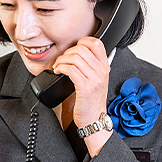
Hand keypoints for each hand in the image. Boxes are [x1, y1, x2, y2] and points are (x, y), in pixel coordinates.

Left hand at [52, 36, 111, 155]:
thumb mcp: (95, 80)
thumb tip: (75, 53)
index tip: (71, 50)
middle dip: (66, 53)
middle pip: (81, 49)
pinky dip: (60, 68)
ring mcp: (94, 79)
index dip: (81, 42)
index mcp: (104, 67)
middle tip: (61, 61)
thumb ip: (89, 67)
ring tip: (58, 67)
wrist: (94, 120)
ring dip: (61, 60)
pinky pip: (70, 69)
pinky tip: (58, 72)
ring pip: (74, 58)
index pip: (96, 43)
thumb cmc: (91, 102)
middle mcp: (101, 71)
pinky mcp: (85, 87)